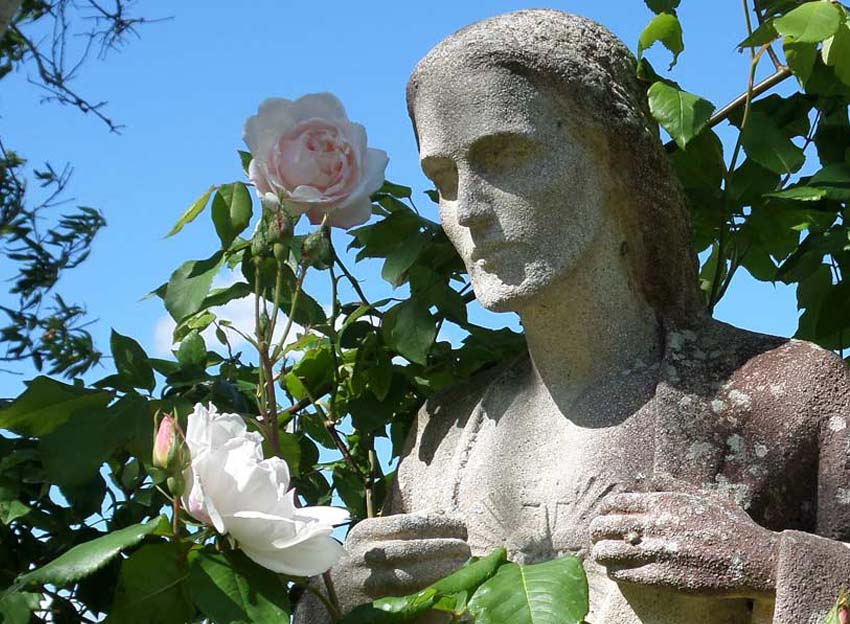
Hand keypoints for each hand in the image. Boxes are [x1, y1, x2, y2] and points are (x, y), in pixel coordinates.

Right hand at [342, 512, 470, 597]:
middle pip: (412, 549)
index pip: (410, 524)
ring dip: (441, 570)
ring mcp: (366, 582)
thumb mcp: (375, 537)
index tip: (461, 525)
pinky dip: (428, 593)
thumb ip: (404, 525)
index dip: (440, 524)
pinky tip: (446, 587)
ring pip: (410, 576)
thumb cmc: (360, 560)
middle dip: (444, 547)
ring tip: (463, 565)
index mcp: (367, 532)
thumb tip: (440, 512)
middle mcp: (364, 555)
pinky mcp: (371, 605)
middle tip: (466, 547)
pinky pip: (406, 599)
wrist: (329, 594)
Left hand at [589, 491, 778, 598]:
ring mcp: (656, 552)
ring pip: (606, 552)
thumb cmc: (732, 526)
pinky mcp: (661, 577)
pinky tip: (620, 573)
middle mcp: (653, 524)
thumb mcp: (704, 496)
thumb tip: (652, 477)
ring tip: (608, 558)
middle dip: (597, 534)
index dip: (604, 513)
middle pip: (602, 526)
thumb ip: (674, 486)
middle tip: (601, 540)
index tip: (607, 520)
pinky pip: (622, 574)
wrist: (754, 559)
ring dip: (603, 555)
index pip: (613, 503)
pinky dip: (615, 573)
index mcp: (661, 503)